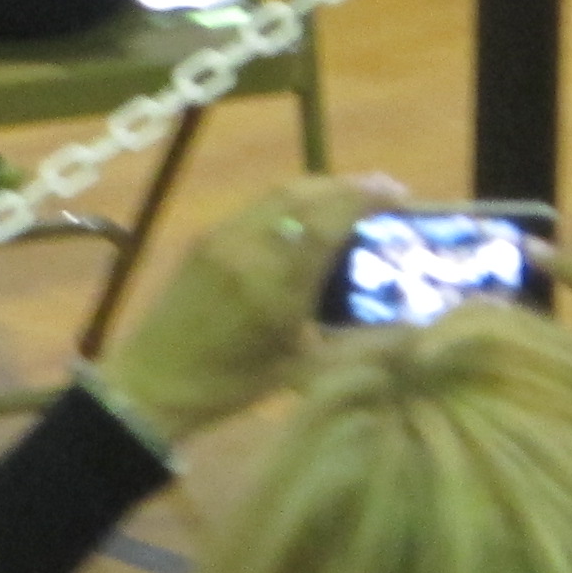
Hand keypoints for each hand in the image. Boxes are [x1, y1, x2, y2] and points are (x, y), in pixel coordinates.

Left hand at [101, 175, 398, 443]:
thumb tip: (417, 326)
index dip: (363, 198)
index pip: (324, 220)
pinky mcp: (204, 237)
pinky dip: (288, 204)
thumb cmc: (232, 384)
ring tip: (352, 202)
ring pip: (277, 195)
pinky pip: (255, 208)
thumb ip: (362, 346)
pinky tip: (307, 220)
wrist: (154, 381)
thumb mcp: (304, 371)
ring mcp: (221, 237)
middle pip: (302, 194)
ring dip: (318, 190)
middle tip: (383, 196)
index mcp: (273, 284)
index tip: (398, 192)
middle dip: (346, 188)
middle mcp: (247, 247)